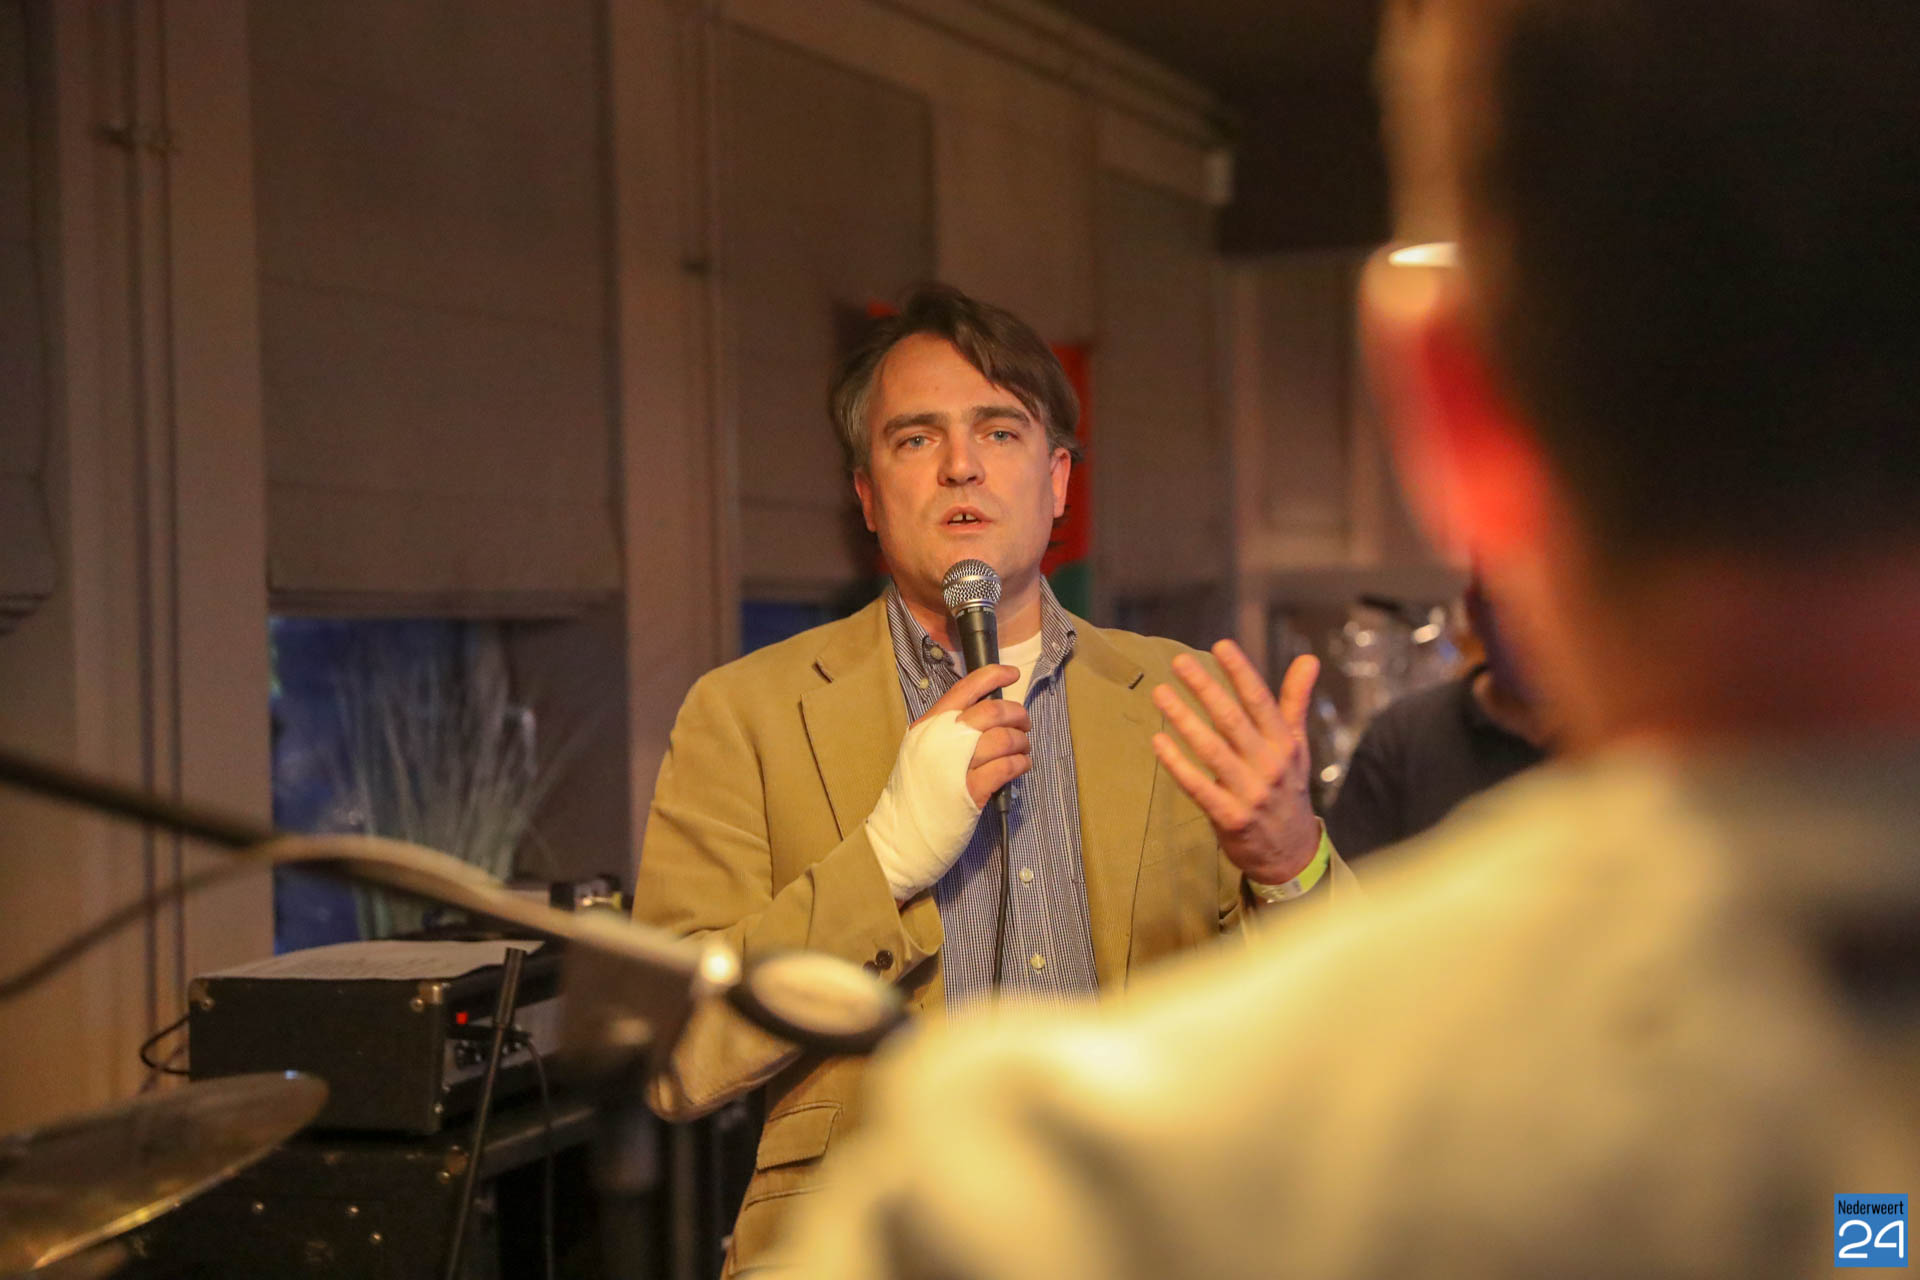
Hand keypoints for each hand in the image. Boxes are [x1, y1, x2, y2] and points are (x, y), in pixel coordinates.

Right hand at [926, 665, 1031, 809]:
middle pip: (991, 712)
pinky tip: (1021, 766)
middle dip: (1017, 714)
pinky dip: (1021, 763)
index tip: (1011, 674)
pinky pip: (1007, 767)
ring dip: (1021, 742)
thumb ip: (947, 731)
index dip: (992, 676)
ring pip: (1004, 738)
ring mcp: (954, 765)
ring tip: (1022, 749)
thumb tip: (988, 715)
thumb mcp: (921, 750)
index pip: (964, 689)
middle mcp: (940, 740)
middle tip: (1024, 724)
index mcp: (928, 725)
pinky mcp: (970, 791)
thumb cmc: (915, 793)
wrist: (901, 835)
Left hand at [1151, 641, 1321, 883]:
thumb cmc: (1287, 789)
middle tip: (1180, 663)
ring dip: (1185, 719)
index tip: (1220, 646)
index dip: (1241, 672)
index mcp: (1284, 744)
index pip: (1261, 701)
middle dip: (1206, 689)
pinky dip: (1177, 764)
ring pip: (1213, 750)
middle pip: (1233, 720)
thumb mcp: (1297, 746)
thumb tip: (1308, 658)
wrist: (1292, 853)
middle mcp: (1270, 765)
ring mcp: (1250, 793)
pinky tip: (1158, 741)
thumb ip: (1296, 701)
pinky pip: (1199, 787)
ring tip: (1161, 694)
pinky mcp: (1230, 817)